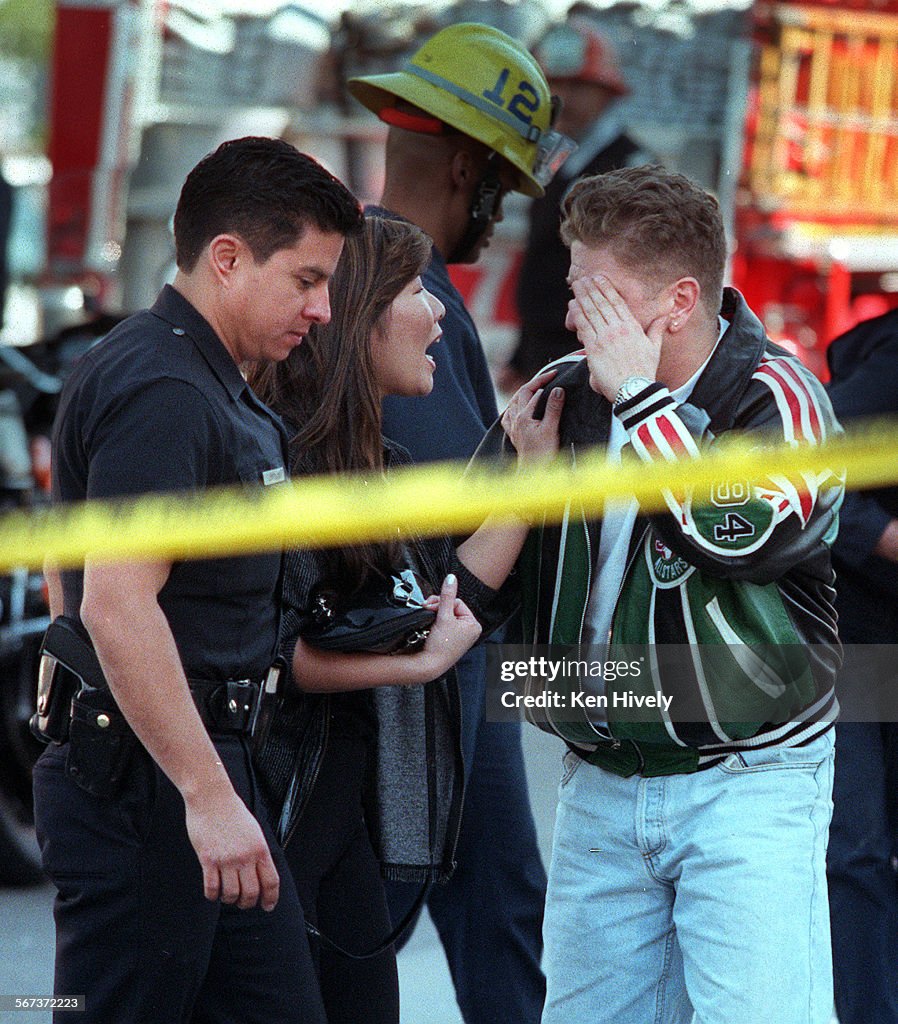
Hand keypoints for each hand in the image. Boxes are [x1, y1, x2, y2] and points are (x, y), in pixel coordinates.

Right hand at [185, 787, 279, 911]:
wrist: (212, 798)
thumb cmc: (232, 812)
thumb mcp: (254, 831)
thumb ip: (257, 852)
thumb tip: (260, 872)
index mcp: (260, 849)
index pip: (271, 881)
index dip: (271, 898)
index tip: (268, 906)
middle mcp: (245, 856)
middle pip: (252, 893)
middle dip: (248, 903)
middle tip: (244, 903)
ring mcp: (226, 859)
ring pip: (232, 894)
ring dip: (230, 900)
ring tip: (228, 896)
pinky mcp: (208, 860)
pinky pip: (211, 888)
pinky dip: (213, 895)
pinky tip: (214, 893)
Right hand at [419, 574, 481, 677]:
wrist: (429, 664)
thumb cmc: (440, 646)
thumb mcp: (443, 616)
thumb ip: (447, 595)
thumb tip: (451, 577)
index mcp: (474, 625)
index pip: (457, 602)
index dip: (443, 603)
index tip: (432, 608)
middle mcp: (469, 630)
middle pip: (451, 607)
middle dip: (438, 608)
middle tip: (428, 611)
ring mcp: (460, 636)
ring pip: (446, 615)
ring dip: (436, 614)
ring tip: (430, 621)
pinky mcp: (451, 640)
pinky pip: (444, 623)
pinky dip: (436, 623)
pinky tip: (432, 628)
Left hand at [500, 370, 564, 465]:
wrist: (533, 473)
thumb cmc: (543, 453)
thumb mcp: (551, 428)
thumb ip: (553, 408)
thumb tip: (557, 389)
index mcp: (523, 416)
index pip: (534, 391)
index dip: (545, 380)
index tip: (556, 374)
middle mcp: (515, 419)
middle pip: (522, 394)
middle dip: (535, 383)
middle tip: (548, 377)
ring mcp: (513, 427)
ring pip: (513, 403)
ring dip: (523, 393)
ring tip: (534, 387)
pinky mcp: (514, 435)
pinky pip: (508, 417)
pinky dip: (513, 408)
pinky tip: (516, 409)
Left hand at [567, 275, 666, 400]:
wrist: (634, 390)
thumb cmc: (644, 372)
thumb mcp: (655, 348)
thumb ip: (657, 329)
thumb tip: (665, 316)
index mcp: (633, 327)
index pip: (617, 303)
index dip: (607, 289)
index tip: (600, 278)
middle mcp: (618, 329)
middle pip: (602, 304)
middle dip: (592, 289)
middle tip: (584, 278)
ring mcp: (606, 338)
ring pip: (592, 312)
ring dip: (583, 297)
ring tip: (577, 285)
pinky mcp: (594, 349)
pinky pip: (584, 327)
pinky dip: (578, 314)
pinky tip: (572, 305)